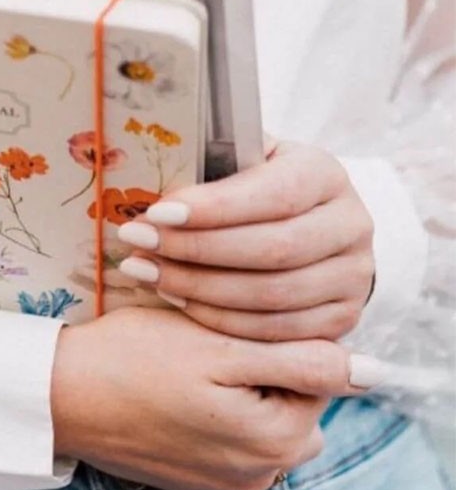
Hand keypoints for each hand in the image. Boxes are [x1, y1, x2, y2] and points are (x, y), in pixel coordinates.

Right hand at [49, 307, 371, 489]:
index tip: (227, 328)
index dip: (276, 341)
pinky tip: (170, 393)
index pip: (317, 377)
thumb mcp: (219, 346)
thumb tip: (359, 369)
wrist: (56, 396)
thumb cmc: (132, 360)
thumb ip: (296, 358)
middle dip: (260, 371)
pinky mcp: (192, 481)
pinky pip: (225, 441)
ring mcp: (223, 482)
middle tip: (205, 346)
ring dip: (235, 394)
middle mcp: (260, 472)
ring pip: (258, 422)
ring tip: (185, 368)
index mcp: (278, 438)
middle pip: (291, 403)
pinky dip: (209, 416)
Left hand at [115, 140, 374, 341]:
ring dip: (198, 287)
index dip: (214, 208)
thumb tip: (150, 170)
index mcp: (324, 173)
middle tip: (137, 243)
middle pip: (274, 249)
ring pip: (272, 295)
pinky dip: (218, 319)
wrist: (304, 224)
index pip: (275, 194)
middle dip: (195, 249)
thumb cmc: (253, 186)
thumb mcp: (240, 158)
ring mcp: (352, 276)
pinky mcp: (340, 319)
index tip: (156, 213)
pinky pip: (274, 330)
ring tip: (144, 271)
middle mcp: (351, 224)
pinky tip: (175, 298)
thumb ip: (209, 161)